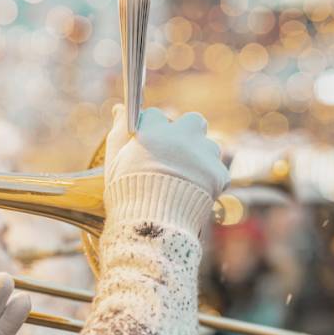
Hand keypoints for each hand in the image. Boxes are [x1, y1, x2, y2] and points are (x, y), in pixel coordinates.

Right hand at [105, 106, 229, 199]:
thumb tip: (119, 107)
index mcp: (153, 131)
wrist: (151, 227)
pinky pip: (217, 171)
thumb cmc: (126, 194)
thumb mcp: (115, 161)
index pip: (156, 115)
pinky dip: (209, 181)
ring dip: (200, 158)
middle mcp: (180, 137)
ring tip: (184, 180)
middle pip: (193, 121)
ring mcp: (202, 154)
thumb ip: (118, 132)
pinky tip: (193, 193)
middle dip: (187, 133)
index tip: (149, 145)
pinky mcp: (217, 174)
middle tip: (175, 155)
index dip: (152, 130)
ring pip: (209, 146)